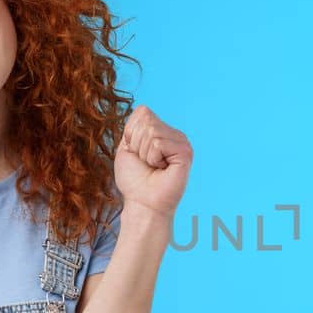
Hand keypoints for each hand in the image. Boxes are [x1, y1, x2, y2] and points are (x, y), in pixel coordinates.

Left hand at [114, 105, 192, 219]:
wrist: (143, 203)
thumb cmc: (134, 181)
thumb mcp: (127, 148)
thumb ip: (134, 126)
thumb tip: (144, 109)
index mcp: (162, 131)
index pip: (143, 112)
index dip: (132, 134)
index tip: (138, 154)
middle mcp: (175, 134)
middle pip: (146, 120)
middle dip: (137, 144)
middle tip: (146, 163)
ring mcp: (182, 143)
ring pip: (151, 132)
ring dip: (145, 153)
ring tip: (154, 167)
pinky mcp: (185, 153)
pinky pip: (158, 143)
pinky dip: (152, 157)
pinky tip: (161, 169)